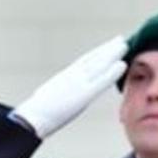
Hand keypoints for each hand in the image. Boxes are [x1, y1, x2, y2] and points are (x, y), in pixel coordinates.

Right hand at [14, 35, 128, 138]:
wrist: (33, 118)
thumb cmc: (36, 114)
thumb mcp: (48, 97)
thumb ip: (59, 93)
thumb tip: (58, 95)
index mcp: (63, 77)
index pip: (83, 62)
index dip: (96, 53)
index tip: (106, 46)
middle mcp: (72, 76)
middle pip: (93, 59)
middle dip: (107, 49)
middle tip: (120, 40)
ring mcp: (78, 83)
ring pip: (99, 65)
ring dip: (113, 55)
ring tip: (124, 46)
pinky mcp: (83, 94)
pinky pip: (101, 81)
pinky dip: (112, 72)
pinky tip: (122, 65)